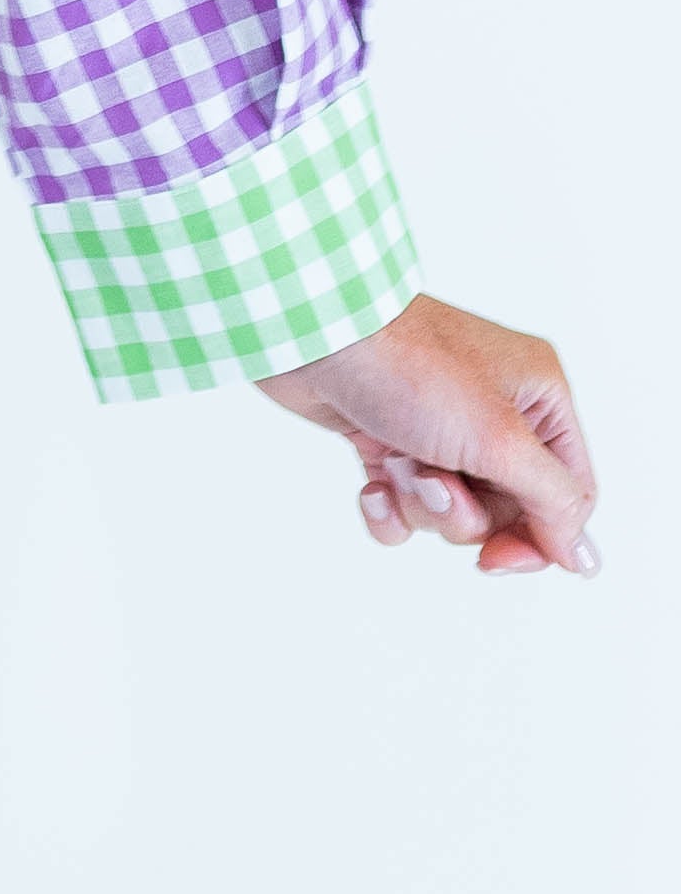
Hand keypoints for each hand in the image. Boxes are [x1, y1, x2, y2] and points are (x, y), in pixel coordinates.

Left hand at [259, 291, 597, 576]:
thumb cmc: (408, 367)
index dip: (538, 537)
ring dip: (422, 503)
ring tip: (399, 462)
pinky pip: (405, 507)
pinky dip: (387, 506)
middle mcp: (495, 412)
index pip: (567, 495)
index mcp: (538, 397)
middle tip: (435, 485)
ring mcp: (440, 428)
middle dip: (464, 513)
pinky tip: (371, 482)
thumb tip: (582, 556)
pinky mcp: (390, 441)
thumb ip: (550, 500)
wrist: (312, 334)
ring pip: (453, 513)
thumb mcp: (498, 437)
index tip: (498, 559)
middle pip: (507, 511)